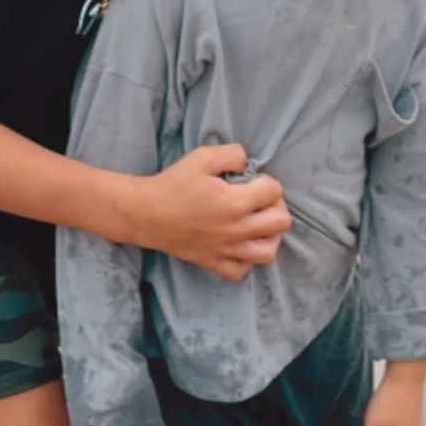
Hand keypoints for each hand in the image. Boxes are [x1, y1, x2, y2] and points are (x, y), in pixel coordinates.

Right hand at [131, 144, 290, 280]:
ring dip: (269, 236)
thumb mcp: (203, 157)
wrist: (144, 214)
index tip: (252, 180)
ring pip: (268, 252)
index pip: (274, 192)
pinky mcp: (212, 262)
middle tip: (260, 200)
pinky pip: (241, 271)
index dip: (267, 181)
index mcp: (235, 202)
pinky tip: (239, 245)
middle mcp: (236, 229)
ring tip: (258, 224)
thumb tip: (248, 163)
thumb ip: (233, 154)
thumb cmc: (173, 184)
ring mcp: (226, 249)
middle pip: (281, 223)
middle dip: (276, 207)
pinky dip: (245, 260)